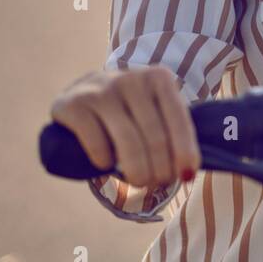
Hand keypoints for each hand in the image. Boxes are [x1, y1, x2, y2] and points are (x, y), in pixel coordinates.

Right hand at [49, 66, 200, 188]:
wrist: (82, 92)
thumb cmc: (129, 109)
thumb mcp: (155, 110)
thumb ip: (173, 133)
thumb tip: (187, 173)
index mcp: (158, 77)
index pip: (179, 119)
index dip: (184, 151)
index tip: (186, 176)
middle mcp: (131, 79)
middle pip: (155, 136)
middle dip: (161, 168)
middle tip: (159, 184)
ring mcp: (101, 90)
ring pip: (129, 142)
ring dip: (138, 171)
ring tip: (140, 182)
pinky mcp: (74, 104)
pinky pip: (97, 144)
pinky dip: (105, 162)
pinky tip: (106, 165)